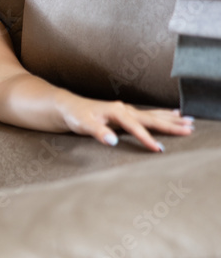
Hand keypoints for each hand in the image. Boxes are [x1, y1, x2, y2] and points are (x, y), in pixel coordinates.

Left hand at [58, 97, 193, 151]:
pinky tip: (173, 114)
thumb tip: (113, 141)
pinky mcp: (126, 113)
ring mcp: (126, 110)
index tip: (159, 149)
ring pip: (153, 115)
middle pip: (152, 118)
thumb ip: (98, 132)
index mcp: (116, 112)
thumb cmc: (75, 116)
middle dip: (171, 124)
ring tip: (188, 121)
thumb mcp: (83, 125)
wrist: (68, 107)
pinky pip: (149, 114)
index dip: (147, 138)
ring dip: (171, 119)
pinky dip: (162, 115)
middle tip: (189, 129)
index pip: (136, 127)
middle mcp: (124, 109)